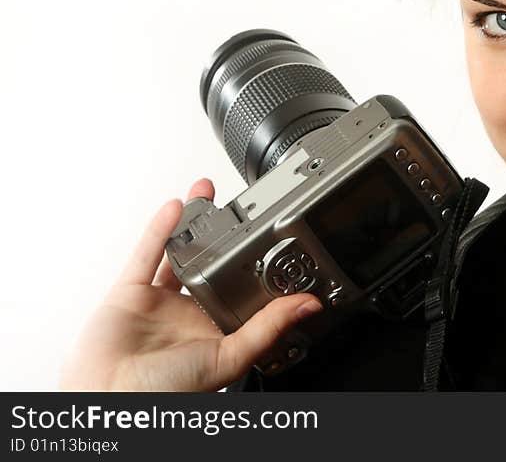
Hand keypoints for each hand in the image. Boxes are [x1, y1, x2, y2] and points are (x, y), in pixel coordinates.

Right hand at [59, 179, 322, 391]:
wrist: (112, 398)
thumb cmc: (166, 393)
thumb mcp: (230, 357)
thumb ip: (268, 327)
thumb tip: (308, 305)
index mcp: (215, 331)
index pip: (239, 290)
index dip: (251, 265)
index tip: (270, 237)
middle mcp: (188, 314)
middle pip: (208, 264)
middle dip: (220, 236)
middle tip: (237, 207)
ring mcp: (158, 302)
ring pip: (177, 253)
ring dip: (191, 223)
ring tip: (208, 193)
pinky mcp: (129, 293)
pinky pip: (146, 254)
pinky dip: (159, 228)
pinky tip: (177, 206)